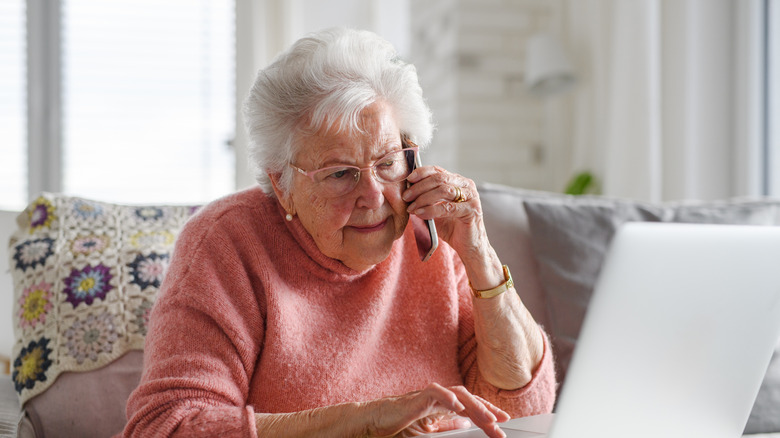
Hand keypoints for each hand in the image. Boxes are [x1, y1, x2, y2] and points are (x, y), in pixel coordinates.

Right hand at [365, 383, 509, 437]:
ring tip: (488, 418)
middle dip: (487, 411)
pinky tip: (459, 407)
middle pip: (469, 399)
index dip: (488, 411)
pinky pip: (435, 392)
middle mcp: (438, 398)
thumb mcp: (427, 431)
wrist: (372, 423)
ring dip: (475, 405)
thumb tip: (464, 424)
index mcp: (442, 406)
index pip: (470, 406)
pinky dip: (448, 398)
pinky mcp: (416, 398)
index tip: (503, 422)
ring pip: (457, 393)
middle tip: (502, 424)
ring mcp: (428, 396)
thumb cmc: (396, 426)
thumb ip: (445, 426)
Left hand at [403, 166, 486, 261]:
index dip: (422, 172)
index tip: (408, 179)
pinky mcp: (472, 210)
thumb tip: (407, 192)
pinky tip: (420, 213)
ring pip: (444, 191)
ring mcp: (471, 197)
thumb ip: (426, 199)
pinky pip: (448, 207)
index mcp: (458, 181)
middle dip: (419, 187)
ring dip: (424, 198)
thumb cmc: (452, 227)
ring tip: (412, 207)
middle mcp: (466, 186)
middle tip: (406, 196)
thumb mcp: (435, 210)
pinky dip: (431, 210)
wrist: (468, 245)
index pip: (438, 170)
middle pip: (439, 179)